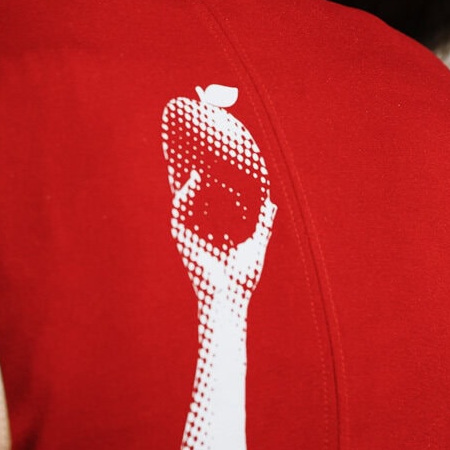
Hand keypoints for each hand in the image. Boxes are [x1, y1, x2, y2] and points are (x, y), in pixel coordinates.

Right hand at [171, 167, 276, 301]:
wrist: (228, 299)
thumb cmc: (243, 279)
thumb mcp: (256, 245)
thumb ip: (261, 223)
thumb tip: (270, 202)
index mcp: (218, 230)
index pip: (215, 199)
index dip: (217, 180)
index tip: (223, 159)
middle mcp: (202, 229)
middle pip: (198, 195)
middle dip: (196, 173)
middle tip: (201, 150)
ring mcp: (191, 233)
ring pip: (186, 199)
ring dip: (188, 177)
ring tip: (195, 157)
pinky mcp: (183, 239)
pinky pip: (180, 212)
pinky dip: (185, 194)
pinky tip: (193, 179)